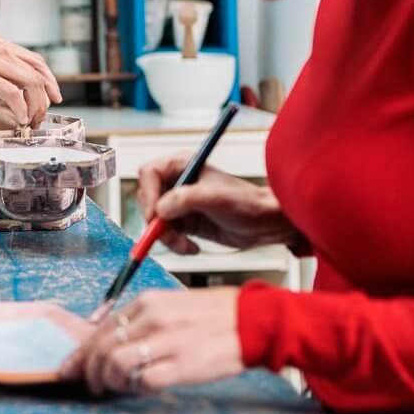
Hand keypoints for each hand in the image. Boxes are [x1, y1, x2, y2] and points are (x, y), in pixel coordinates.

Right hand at [0, 34, 60, 126]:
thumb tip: (2, 98)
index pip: (35, 61)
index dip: (49, 80)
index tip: (53, 96)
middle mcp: (0, 50)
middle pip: (37, 73)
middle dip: (45, 97)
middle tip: (41, 116)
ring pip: (30, 83)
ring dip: (34, 106)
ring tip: (29, 121)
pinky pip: (12, 94)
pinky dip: (19, 109)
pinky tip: (17, 119)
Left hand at [60, 288, 244, 394]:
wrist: (254, 321)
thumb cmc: (214, 315)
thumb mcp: (172, 305)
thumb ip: (142, 319)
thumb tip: (110, 340)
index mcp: (148, 302)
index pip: (101, 329)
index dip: (82, 352)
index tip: (72, 367)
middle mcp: (154, 319)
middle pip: (103, 347)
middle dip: (89, 371)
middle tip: (91, 385)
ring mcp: (168, 342)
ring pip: (117, 365)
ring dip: (110, 382)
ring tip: (117, 388)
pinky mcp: (184, 365)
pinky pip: (145, 381)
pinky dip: (137, 389)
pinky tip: (142, 389)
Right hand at [137, 163, 298, 253]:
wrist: (266, 224)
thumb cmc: (247, 203)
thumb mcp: (215, 198)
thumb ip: (185, 199)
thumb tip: (159, 210)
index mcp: (183, 165)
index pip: (149, 174)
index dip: (148, 194)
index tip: (155, 215)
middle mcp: (178, 182)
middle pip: (148, 199)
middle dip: (157, 221)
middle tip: (170, 235)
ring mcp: (180, 203)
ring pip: (155, 221)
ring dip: (167, 237)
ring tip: (186, 245)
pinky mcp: (185, 221)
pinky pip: (167, 234)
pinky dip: (175, 244)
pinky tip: (192, 247)